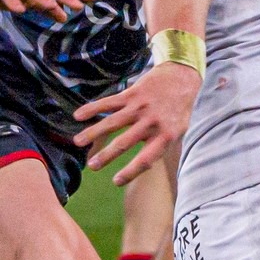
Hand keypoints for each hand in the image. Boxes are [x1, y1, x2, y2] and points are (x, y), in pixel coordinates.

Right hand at [72, 63, 201, 185]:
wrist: (181, 77)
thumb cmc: (178, 111)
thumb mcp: (178, 132)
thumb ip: (162, 148)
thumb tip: (145, 168)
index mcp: (166, 136)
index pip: (147, 159)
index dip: (131, 172)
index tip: (116, 182)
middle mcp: (152, 122)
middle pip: (125, 142)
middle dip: (106, 156)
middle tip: (91, 166)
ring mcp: (140, 107)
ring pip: (112, 122)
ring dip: (93, 133)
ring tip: (77, 143)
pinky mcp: (132, 94)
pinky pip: (109, 102)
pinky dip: (93, 108)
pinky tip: (78, 116)